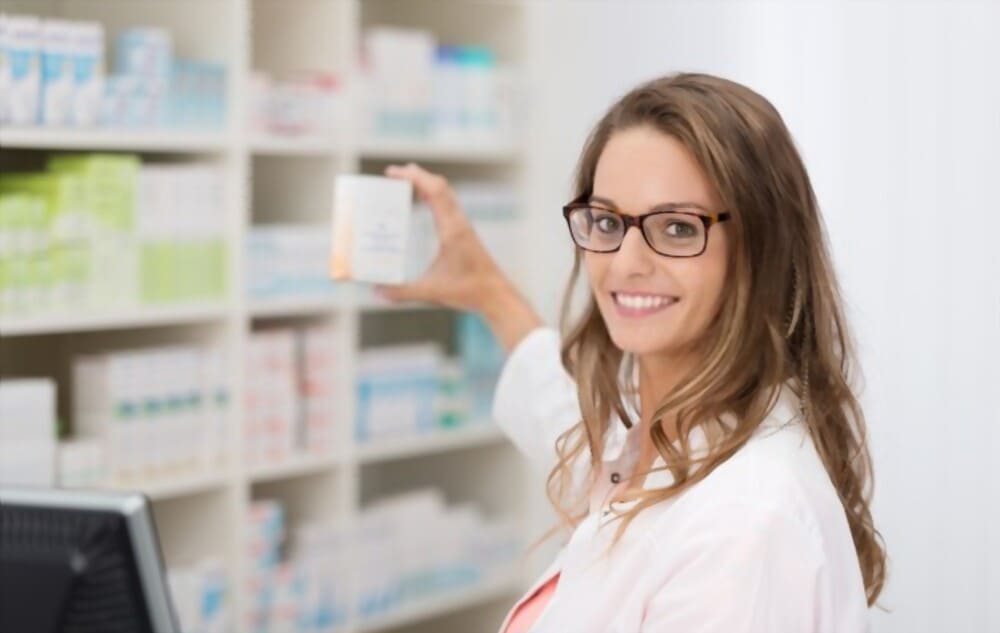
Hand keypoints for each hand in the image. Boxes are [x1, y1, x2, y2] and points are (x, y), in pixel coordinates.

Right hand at [377, 162, 542, 350]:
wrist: (495, 295)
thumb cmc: (469, 291)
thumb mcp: (431, 292)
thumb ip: (402, 292)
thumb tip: (376, 290)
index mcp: (451, 229)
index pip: (434, 191)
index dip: (413, 177)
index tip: (392, 173)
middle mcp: (458, 222)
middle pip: (439, 185)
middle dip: (415, 175)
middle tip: (392, 173)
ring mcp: (463, 225)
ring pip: (445, 192)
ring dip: (425, 182)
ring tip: (404, 181)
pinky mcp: (464, 231)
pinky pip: (448, 203)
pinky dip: (433, 194)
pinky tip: (423, 200)